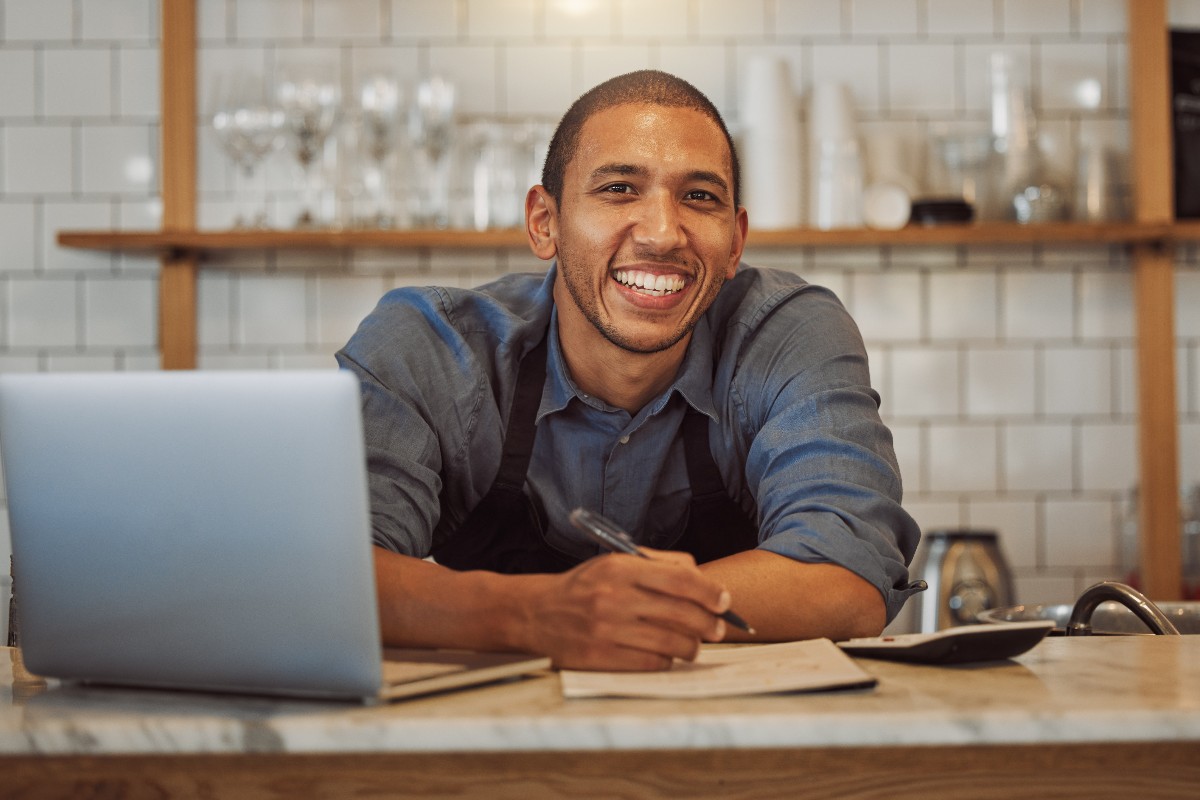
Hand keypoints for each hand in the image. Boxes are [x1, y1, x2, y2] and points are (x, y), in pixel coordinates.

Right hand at [522, 548, 732, 670]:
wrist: (535, 613)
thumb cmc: (584, 587)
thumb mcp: (615, 562)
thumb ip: (659, 565)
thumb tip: (701, 578)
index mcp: (621, 568)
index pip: (680, 579)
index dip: (710, 592)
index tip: (724, 602)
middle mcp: (614, 597)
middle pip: (682, 613)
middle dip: (708, 624)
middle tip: (717, 629)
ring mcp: (607, 629)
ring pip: (671, 643)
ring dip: (691, 647)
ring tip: (692, 646)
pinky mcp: (600, 657)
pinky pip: (651, 663)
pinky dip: (666, 661)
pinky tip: (665, 655)